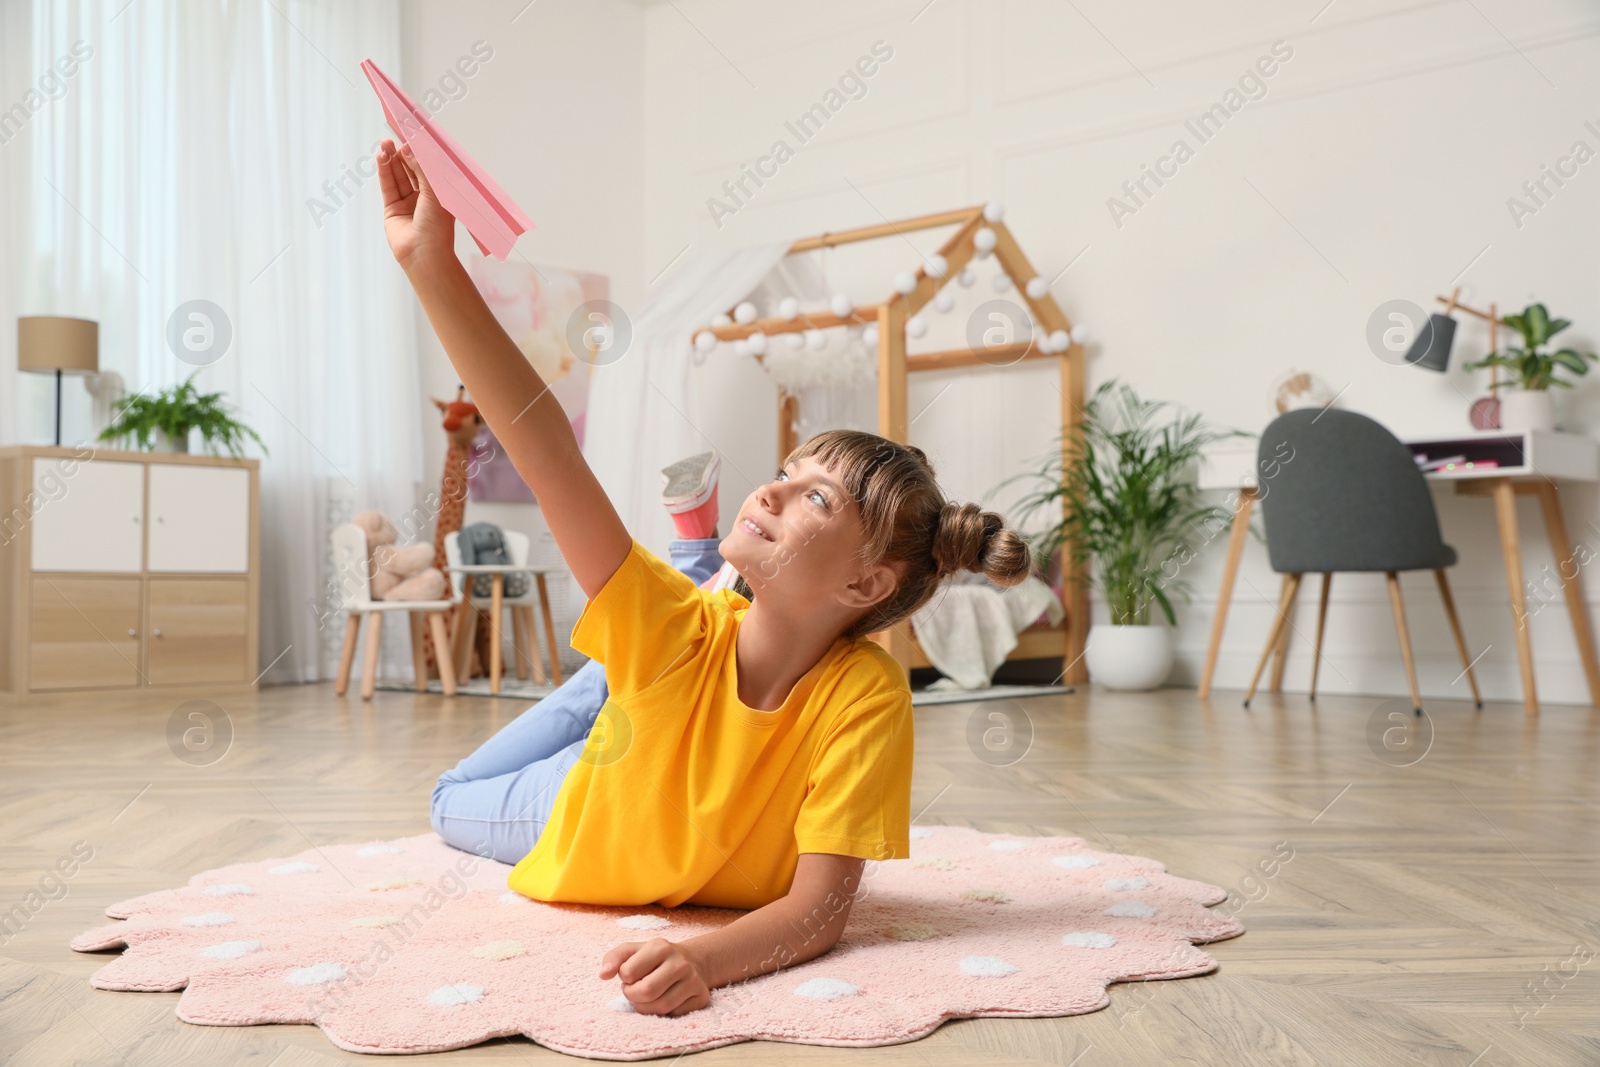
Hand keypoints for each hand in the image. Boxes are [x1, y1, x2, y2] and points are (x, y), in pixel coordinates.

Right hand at [375, 138, 455, 270]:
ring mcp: (408, 203)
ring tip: (385, 143)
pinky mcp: (393, 209)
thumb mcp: (434, 192)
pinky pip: (388, 186)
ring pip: (399, 176)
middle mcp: (425, 197)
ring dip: (392, 159)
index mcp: (441, 194)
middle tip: (396, 136)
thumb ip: (421, 169)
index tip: (412, 135)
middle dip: (404, 153)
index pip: (430, 168)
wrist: (424, 254)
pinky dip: (384, 171)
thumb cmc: (437, 227)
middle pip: (412, 169)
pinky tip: (382, 157)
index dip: (420, 152)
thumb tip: (408, 149)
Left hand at [599, 937, 711, 1016]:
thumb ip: (614, 958)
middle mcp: (680, 963)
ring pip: (660, 1008)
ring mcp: (693, 981)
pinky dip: (664, 1011)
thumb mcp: (633, 951)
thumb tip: (603, 974)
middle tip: (635, 989)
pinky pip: (673, 1014)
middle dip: (633, 995)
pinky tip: (665, 998)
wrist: (692, 961)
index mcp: (660, 947)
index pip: (628, 973)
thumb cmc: (655, 958)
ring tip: (647, 995)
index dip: (624, 978)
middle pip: (645, 993)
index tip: (631, 974)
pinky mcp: (701, 998)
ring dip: (646, 1006)